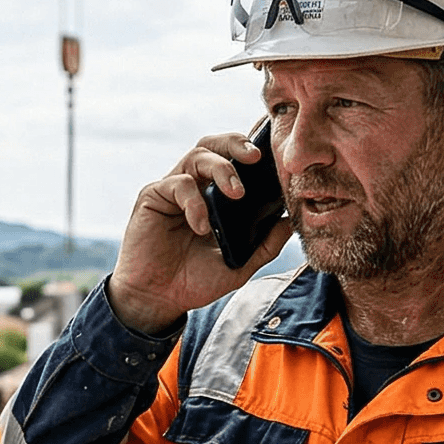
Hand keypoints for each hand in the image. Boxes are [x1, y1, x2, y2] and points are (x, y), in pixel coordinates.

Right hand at [109, 133, 294, 334]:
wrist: (159, 300)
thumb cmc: (194, 280)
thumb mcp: (239, 265)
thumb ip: (265, 244)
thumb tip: (290, 222)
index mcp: (215, 196)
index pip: (234, 160)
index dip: (252, 151)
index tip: (275, 156)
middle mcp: (195, 186)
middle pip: (215, 145)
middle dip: (237, 144)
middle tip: (256, 157)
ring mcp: (173, 189)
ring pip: (198, 155)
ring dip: (222, 169)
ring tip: (237, 194)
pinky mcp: (153, 196)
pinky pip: (178, 184)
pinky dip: (195, 203)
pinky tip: (201, 227)